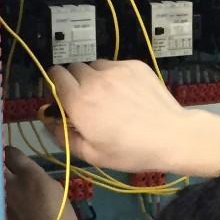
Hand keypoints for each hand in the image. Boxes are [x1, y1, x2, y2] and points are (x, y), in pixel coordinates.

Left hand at [5, 147, 86, 219]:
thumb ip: (40, 179)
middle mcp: (8, 185)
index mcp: (30, 176)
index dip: (12, 156)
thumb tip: (28, 175)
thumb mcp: (59, 195)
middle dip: (0, 169)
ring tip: (6, 195)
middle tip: (8, 175)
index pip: (11, 153)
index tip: (15, 160)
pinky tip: (6, 214)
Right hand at [43, 60, 199, 173]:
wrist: (172, 136)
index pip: (54, 75)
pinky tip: (127, 94)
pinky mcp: (134, 65)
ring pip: (94, 66)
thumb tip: (48, 119)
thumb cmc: (131, 151)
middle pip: (72, 68)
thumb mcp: (92, 154)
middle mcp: (94, 80)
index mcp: (79, 102)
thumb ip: (63, 135)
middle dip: (74, 82)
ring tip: (109, 98)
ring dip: (94, 78)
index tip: (62, 97)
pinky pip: (115, 65)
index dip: (55, 85)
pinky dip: (115, 76)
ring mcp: (115, 70)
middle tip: (87, 101)